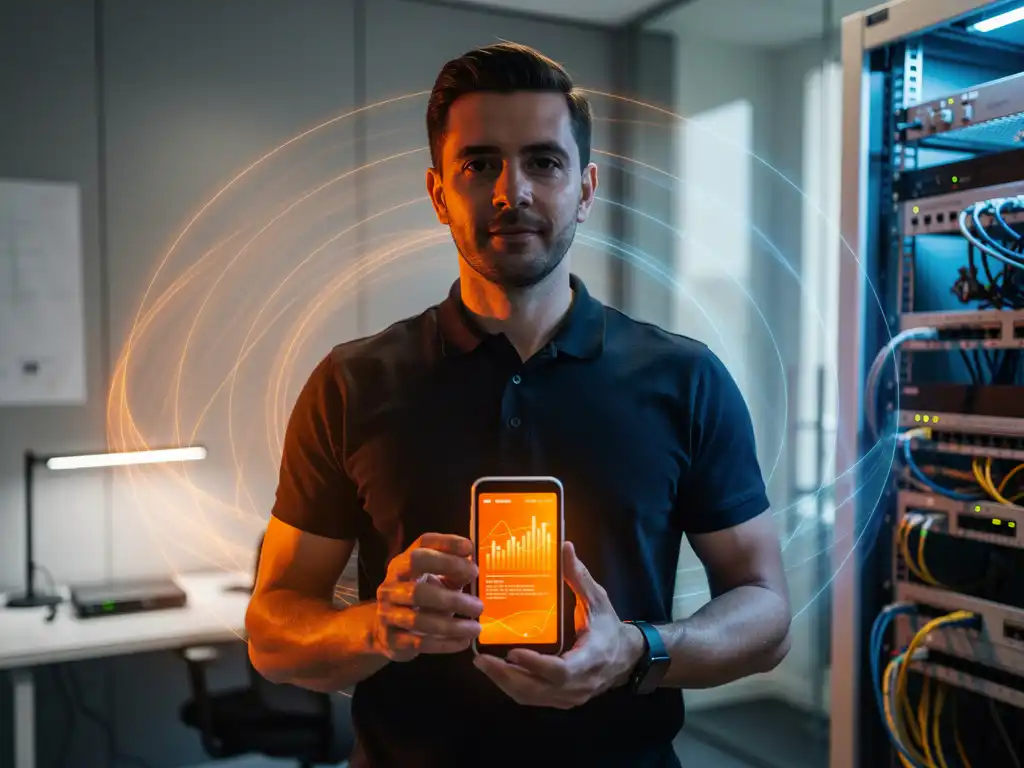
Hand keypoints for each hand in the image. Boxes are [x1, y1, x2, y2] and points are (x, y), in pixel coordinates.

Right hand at [372, 533, 482, 661]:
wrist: (386, 630)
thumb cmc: (421, 599)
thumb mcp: (437, 581)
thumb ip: (454, 573)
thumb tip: (471, 568)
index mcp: (402, 564)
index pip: (422, 546)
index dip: (446, 544)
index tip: (470, 549)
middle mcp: (391, 586)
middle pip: (419, 590)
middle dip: (452, 598)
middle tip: (479, 606)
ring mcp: (387, 613)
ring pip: (420, 621)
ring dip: (453, 626)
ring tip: (476, 628)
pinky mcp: (391, 639)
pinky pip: (420, 643)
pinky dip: (445, 644)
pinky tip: (463, 641)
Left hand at [473, 541, 645, 708]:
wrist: (627, 657)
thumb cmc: (610, 626)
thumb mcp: (598, 599)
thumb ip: (579, 576)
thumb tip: (565, 546)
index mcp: (591, 657)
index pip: (560, 671)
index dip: (535, 664)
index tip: (512, 651)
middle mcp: (580, 683)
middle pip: (538, 689)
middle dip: (507, 676)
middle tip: (482, 659)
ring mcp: (570, 696)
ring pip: (532, 697)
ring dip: (505, 683)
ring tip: (483, 664)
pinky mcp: (562, 700)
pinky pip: (534, 698)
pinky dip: (514, 687)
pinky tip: (497, 672)